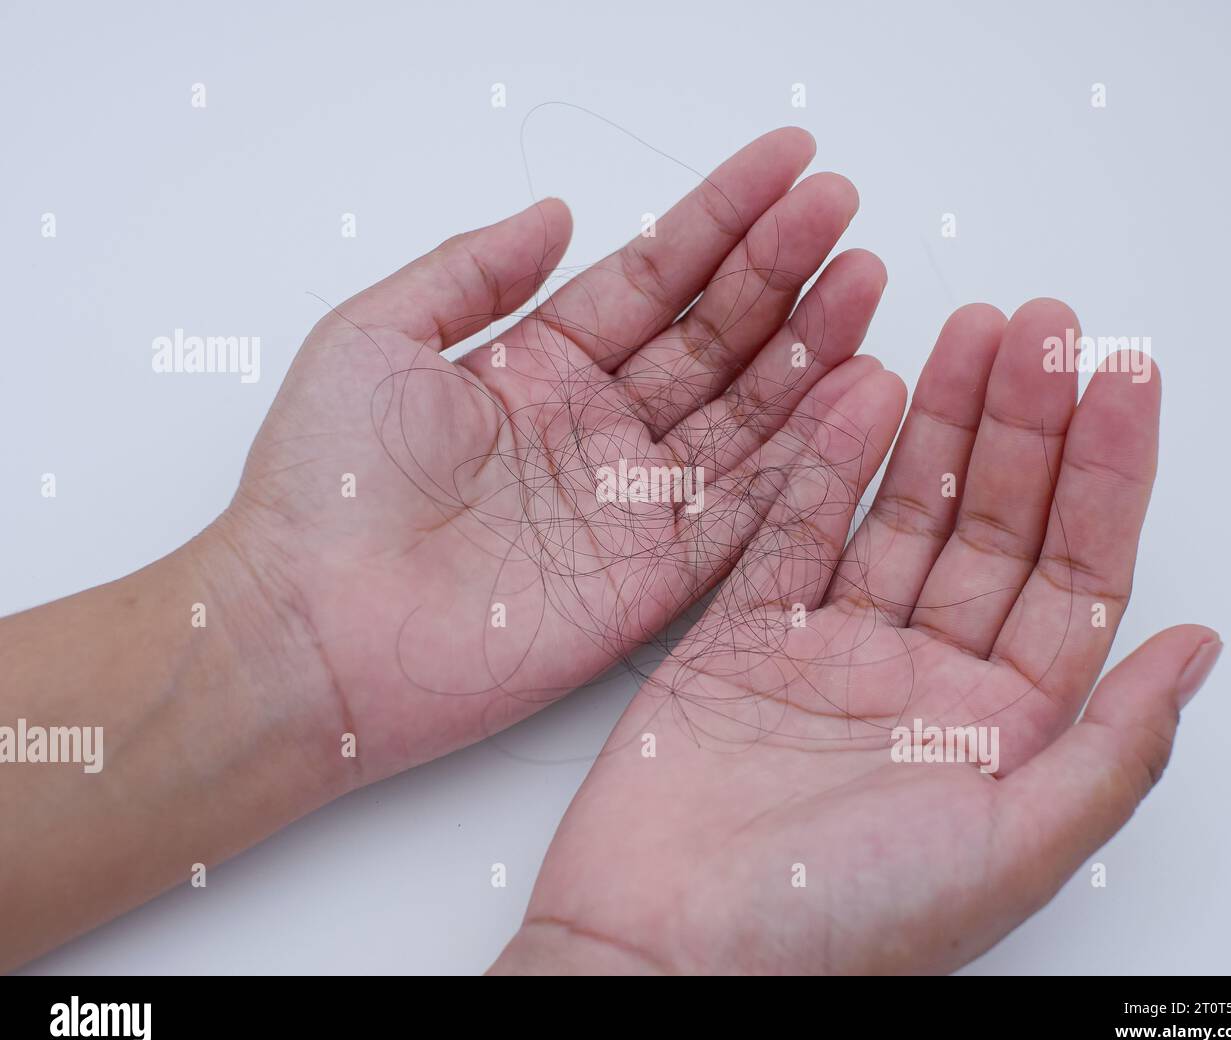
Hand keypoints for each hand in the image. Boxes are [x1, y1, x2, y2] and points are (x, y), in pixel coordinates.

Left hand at [212, 127, 889, 781]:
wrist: (311, 632)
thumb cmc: (325, 484)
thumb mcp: (377, 336)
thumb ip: (475, 270)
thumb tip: (558, 210)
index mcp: (538, 369)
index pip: (651, 278)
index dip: (720, 219)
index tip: (787, 162)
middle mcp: (596, 431)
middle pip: (711, 338)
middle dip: (781, 271)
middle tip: (842, 206)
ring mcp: (630, 506)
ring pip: (746, 416)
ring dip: (811, 350)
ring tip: (866, 281)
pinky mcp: (651, 585)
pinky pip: (749, 515)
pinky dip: (809, 462)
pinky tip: (859, 397)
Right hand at [493, 299, 1220, 974]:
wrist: (665, 954)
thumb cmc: (835, 929)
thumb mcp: (1012, 848)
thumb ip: (1113, 747)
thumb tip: (1199, 650)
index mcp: (1002, 732)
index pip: (1075, 575)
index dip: (1106, 472)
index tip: (1122, 378)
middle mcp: (925, 682)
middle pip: (995, 526)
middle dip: (1026, 423)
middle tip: (1044, 327)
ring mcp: (834, 652)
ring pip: (903, 513)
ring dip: (941, 424)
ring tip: (972, 334)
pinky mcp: (746, 637)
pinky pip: (795, 531)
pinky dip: (828, 463)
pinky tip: (864, 392)